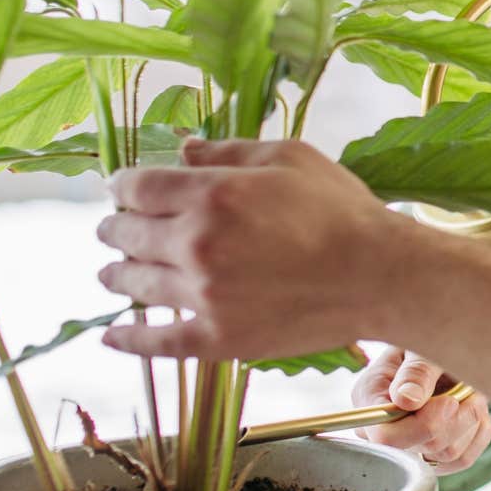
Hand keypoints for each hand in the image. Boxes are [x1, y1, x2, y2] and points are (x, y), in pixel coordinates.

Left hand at [95, 138, 409, 360]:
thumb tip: (182, 148)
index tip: (121, 189)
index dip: (123, 185)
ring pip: (135, 284)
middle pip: (127, 234)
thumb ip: (229, 152)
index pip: (138, 187)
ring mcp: (204, 296)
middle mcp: (197, 245)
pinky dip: (128, 340)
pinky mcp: (218, 338)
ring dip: (116, 274)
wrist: (380, 276)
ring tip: (110, 273)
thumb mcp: (290, 158)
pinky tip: (111, 336)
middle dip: (115, 227)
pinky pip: (158, 342)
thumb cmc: (341, 210)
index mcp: (212, 195)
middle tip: (112, 228)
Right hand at [351, 347, 490, 473]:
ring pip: (447, 455)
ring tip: (471, 392)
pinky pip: (464, 457)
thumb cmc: (428, 341)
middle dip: (454, 419)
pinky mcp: (437, 452)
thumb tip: (406, 401)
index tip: (449, 402)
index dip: (422, 426)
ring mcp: (411, 443)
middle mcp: (385, 428)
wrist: (444, 345)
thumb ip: (415, 371)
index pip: (386, 436)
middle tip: (467, 389)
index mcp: (370, 399)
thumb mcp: (420, 347)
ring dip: (469, 421)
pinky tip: (473, 407)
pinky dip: (477, 431)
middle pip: (422, 448)